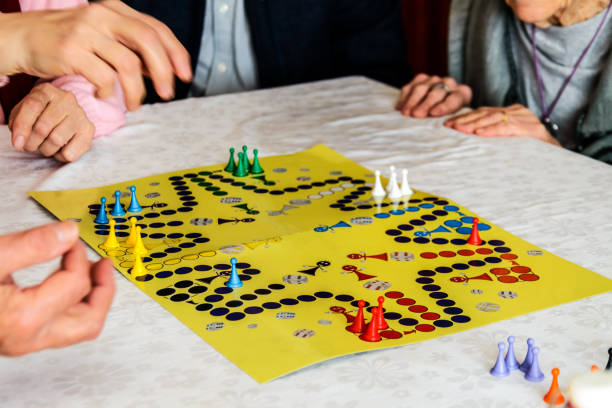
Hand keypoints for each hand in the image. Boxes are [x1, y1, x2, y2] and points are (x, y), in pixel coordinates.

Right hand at [0, 0, 191, 109]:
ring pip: (128, 64)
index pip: (156, 28)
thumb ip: (130, 49)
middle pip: (148, 41)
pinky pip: (104, 77)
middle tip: (167, 94)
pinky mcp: (71, 50)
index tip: (185, 75)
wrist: (22, 38)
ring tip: (134, 104)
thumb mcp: (103, 36)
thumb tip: (162, 69)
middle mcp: (102, 15)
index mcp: (115, 9)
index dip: (176, 53)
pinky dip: (109, 91)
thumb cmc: (68, 42)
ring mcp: (86, 31)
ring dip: (137, 91)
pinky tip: (105, 95)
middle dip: (164, 71)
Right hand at [0, 221, 114, 355]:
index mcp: (22, 320)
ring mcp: (21, 342)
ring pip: (76, 329)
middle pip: (88, 321)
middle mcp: (25, 339)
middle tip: (102, 263)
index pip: (75, 285)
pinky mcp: (16, 337)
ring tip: (91, 271)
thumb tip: (69, 232)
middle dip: (102, 289)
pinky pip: (59, 328)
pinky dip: (72, 305)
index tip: (70, 238)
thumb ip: (32, 244)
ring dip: (90, 298)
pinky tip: (67, 284)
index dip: (78, 256)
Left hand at [8, 83, 94, 161]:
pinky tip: (59, 150)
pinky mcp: (89, 129)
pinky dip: (60, 156)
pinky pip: (71, 152)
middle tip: (30, 146)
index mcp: (47, 91)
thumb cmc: (39, 115)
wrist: (63, 117)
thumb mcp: (23, 113)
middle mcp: (67, 99)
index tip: (17, 143)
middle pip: (44, 126)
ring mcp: (80, 114)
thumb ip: (18, 124)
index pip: (33, 106)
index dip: (22, 126)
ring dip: (46, 149)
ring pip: (57, 140)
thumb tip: (19, 142)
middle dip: (32, 142)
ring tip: (44, 146)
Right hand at [396, 73, 471, 117]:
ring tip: (405, 113)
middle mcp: (449, 83)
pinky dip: (404, 97)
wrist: (441, 103)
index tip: (433, 114)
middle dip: (425, 104)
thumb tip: (440, 128)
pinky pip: (410, 86)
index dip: (443, 107)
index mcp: (462, 94)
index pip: (454, 100)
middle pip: (436, 93)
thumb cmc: (449, 116)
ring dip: (412, 101)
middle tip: (416, 115)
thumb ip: (450, 121)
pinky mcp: (421, 78)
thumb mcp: (455, 119)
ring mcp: (434, 79)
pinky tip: (401, 108)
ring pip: (421, 88)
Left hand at [444, 104, 559, 144]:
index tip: (447, 124)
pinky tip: (479, 134)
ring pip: (495, 118)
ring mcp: (527, 118)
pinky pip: (508, 127)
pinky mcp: (533, 129)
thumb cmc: (527, 154)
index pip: (483, 112)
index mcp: (511, 112)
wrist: (557, 162)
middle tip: (449, 127)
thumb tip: (464, 137)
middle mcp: (518, 111)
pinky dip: (492, 131)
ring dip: (475, 124)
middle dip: (466, 121)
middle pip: (486, 114)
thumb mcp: (506, 140)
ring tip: (460, 130)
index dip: (465, 118)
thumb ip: (491, 134)